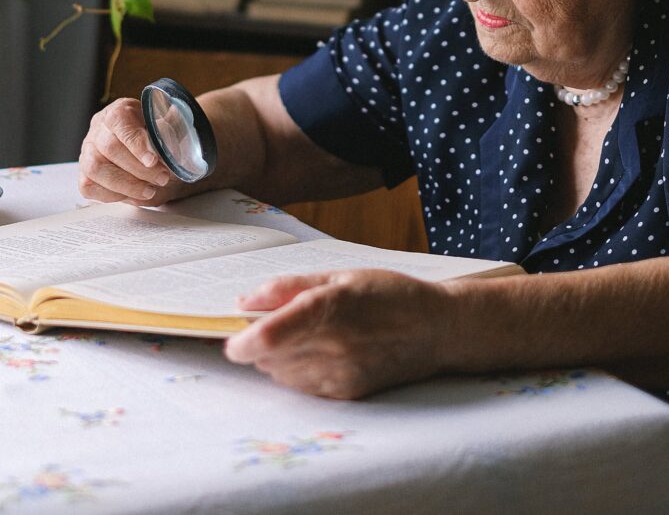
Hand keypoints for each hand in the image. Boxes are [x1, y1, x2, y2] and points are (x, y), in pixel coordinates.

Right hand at [78, 97, 177, 204]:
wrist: (157, 162)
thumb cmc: (160, 143)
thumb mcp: (170, 133)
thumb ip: (169, 130)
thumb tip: (172, 124)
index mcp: (120, 111)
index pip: (119, 120)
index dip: (135, 141)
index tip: (153, 160)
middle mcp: (99, 128)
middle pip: (109, 147)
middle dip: (138, 168)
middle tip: (161, 178)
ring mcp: (88, 151)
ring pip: (95, 168)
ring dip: (126, 184)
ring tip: (150, 191)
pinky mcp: (85, 174)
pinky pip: (89, 186)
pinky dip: (113, 195)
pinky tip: (133, 195)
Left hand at [224, 269, 452, 398]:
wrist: (436, 329)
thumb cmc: (387, 293)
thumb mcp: (338, 275)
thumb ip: (287, 288)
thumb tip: (243, 302)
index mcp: (328, 308)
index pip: (267, 338)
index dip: (240, 343)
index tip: (232, 338)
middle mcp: (333, 345)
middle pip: (268, 358)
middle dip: (260, 343)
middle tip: (276, 322)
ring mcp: (341, 373)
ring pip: (281, 374)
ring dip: (278, 358)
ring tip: (306, 335)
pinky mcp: (347, 393)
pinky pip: (303, 387)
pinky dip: (298, 372)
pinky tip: (320, 352)